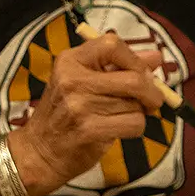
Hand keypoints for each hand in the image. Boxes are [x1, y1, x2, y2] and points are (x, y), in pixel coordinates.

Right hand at [14, 30, 165, 194]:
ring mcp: (79, 105)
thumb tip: (155, 56)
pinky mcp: (89, 129)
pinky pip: (133, 123)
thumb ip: (118, 66)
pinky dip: (135, 128)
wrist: (39, 150)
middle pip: (134, 78)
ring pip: (136, 104)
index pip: (112, 44)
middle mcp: (72, 79)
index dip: (135, 59)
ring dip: (139, 113)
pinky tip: (120, 129)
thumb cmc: (65, 113)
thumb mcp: (83, 81)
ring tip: (122, 116)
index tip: (143, 73)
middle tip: (151, 100)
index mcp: (70, 61)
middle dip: (151, 92)